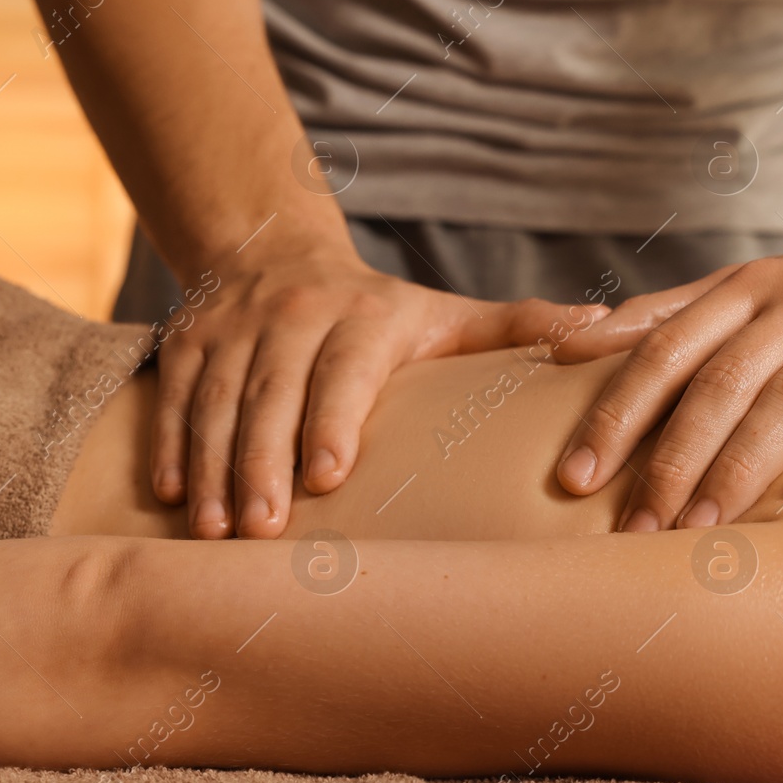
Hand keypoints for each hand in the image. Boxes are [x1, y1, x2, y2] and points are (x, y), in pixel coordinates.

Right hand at [154, 248, 601, 538]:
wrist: (273, 250)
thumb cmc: (379, 308)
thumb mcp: (448, 313)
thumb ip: (522, 327)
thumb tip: (613, 330)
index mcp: (363, 314)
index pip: (344, 366)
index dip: (332, 417)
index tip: (329, 475)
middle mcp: (293, 315)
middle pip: (272, 391)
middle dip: (262, 461)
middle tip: (262, 532)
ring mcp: (234, 329)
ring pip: (216, 399)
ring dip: (211, 465)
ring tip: (215, 531)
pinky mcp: (189, 342)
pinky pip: (173, 397)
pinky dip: (169, 447)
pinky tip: (171, 498)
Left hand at [553, 240, 782, 529]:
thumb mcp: (750, 289)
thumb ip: (666, 318)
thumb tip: (565, 346)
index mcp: (750, 287)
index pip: (667, 351)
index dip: (616, 414)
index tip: (573, 479)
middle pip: (723, 381)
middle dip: (671, 459)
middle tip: (634, 529)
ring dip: (743, 468)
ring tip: (701, 532)